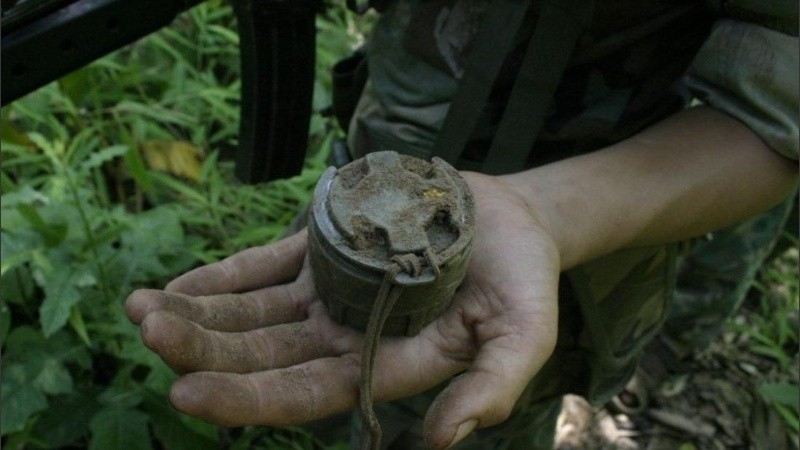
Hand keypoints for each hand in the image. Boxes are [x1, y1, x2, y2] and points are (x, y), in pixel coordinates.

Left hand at [125, 172, 560, 448]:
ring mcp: (328, 295)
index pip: (305, 392)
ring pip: (253, 312)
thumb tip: (441, 442)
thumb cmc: (524, 282)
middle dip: (205, 348)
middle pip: (264, 353)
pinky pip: (263, 267)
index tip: (185, 393)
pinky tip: (179, 286)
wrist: (512, 222)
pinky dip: (222, 277)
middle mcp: (346, 337)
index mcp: (384, 367)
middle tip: (149, 332)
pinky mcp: (323, 252)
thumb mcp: (523, 337)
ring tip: (141, 309)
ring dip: (198, 314)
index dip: (248, 398)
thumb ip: (489, 389)